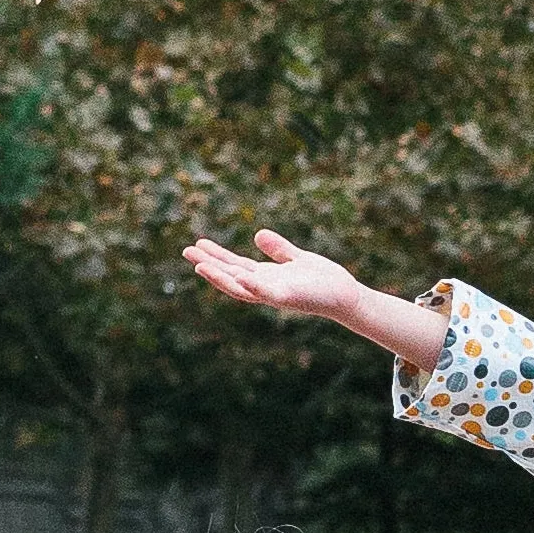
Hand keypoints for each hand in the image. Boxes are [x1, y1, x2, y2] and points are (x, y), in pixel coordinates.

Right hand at [184, 226, 368, 323]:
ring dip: (221, 279)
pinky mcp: (290, 298)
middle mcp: (266, 288)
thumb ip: (279, 249)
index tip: (197, 244)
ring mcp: (276, 295)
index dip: (216, 256)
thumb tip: (257, 234)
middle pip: (230, 276)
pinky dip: (253, 286)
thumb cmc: (324, 281)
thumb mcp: (297, 258)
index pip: (235, 266)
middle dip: (208, 265)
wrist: (347, 296)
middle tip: (186, 251)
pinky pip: (267, 294)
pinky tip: (240, 275)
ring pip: (241, 289)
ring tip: (200, 267)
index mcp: (267, 277)